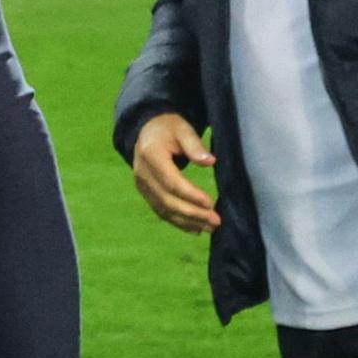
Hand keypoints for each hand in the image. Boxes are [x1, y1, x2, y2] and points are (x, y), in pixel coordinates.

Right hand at [130, 113, 217, 233]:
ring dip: (187, 221)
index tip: (210, 203)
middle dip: (192, 213)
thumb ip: (194, 144)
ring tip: (210, 228)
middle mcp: (142, 173)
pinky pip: (161, 211)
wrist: (147, 131)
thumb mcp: (182, 129)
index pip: (170, 181)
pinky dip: (178, 222)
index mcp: (150, 155)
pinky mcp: (146, 193)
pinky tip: (196, 229)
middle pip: (167, 199)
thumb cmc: (169, 129)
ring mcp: (142, 185)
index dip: (190, 195)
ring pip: (164, 209)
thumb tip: (210, 161)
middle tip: (216, 221)